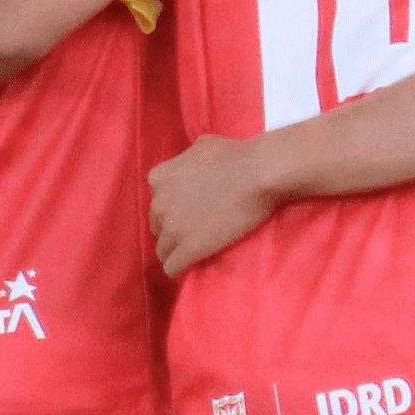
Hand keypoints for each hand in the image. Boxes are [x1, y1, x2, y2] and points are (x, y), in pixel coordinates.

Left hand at [149, 135, 287, 275]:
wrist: (257, 173)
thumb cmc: (236, 155)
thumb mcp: (201, 145)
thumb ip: (185, 159)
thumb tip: (189, 164)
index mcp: (159, 178)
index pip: (157, 203)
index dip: (173, 210)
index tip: (189, 213)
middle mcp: (159, 202)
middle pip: (158, 227)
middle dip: (173, 230)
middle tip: (196, 230)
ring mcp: (172, 227)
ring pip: (163, 250)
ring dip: (177, 252)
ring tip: (194, 253)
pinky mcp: (188, 248)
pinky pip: (172, 268)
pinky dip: (179, 270)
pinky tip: (189, 269)